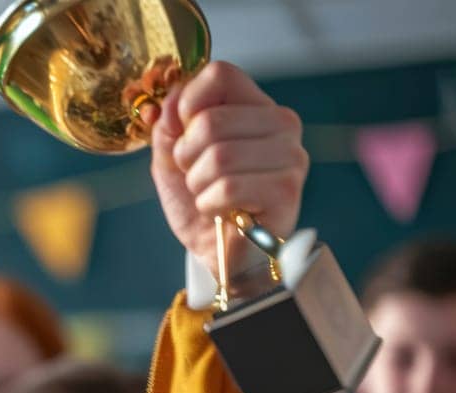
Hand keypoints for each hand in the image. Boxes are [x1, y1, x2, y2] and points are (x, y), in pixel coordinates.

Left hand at [149, 61, 307, 283]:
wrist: (218, 255)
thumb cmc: (201, 204)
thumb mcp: (173, 158)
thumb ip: (167, 124)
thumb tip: (165, 107)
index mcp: (256, 106)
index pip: (220, 74)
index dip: (186, 105)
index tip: (181, 136)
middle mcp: (282, 124)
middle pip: (211, 120)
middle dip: (186, 157)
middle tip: (197, 177)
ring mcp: (290, 155)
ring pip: (218, 155)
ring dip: (198, 185)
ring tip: (210, 195)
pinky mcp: (287, 189)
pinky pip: (228, 187)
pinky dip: (211, 204)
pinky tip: (223, 211)